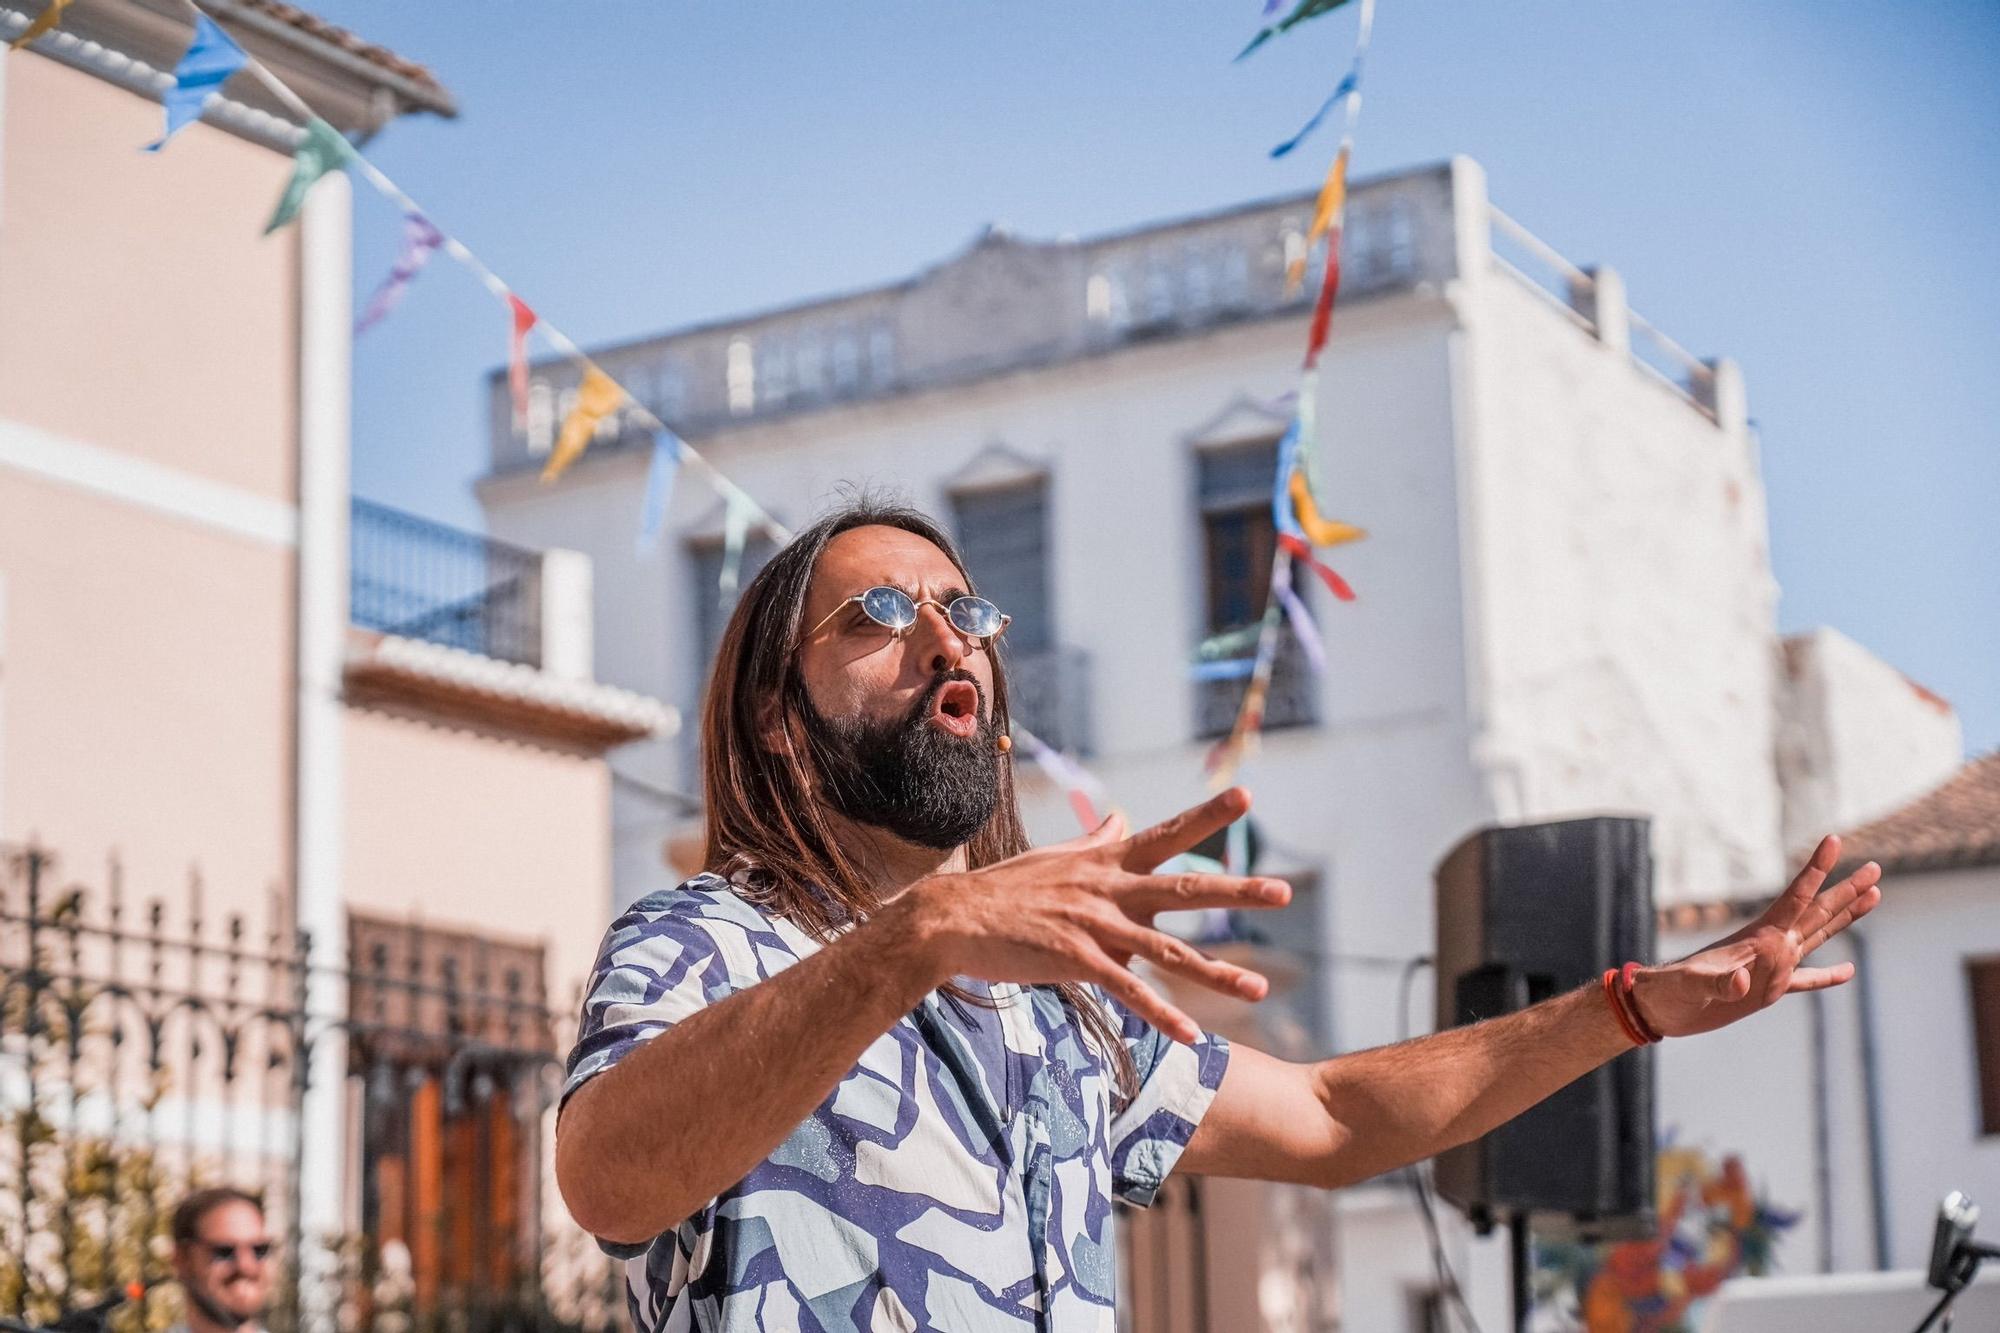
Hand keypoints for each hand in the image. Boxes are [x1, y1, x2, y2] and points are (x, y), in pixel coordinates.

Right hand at [891, 788, 1291, 1042]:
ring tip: (1258, 988)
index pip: (1168, 834)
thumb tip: (1122, 816)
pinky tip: (1190, 1035)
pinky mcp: (1076, 960)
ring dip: (1217, 972)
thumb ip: (1097, 841)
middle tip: (1284, 891)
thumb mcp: (1057, 858)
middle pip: (1186, 889)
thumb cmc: (1004, 890)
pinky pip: (1129, 992)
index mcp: (1107, 862)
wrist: (952, 919)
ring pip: (1168, 952)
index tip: (1246, 795)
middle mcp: (1109, 889)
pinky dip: (1161, 1015)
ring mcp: (1094, 925)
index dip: (1208, 815)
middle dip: (1237, 892)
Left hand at [1630, 835, 1882, 1038]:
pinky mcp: (1767, 990)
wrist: (1659, 1008)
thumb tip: (1741, 981)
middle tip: (1876, 867)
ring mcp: (1772, 966)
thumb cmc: (1670, 992)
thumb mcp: (1693, 985)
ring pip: (1818, 936)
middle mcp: (1771, 946)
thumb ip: (1718, 983)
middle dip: (1846, 890)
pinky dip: (1828, 977)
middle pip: (1817, 911)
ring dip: (1845, 917)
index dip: (1815, 869)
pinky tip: (1849, 972)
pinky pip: (1806, 980)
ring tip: (1873, 896)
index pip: (1795, 897)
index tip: (1833, 839)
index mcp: (1759, 938)